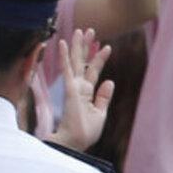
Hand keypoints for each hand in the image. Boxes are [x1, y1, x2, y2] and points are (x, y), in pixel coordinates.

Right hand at [48, 28, 113, 152]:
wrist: (76, 142)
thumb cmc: (86, 132)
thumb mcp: (100, 114)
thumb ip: (103, 97)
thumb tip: (110, 81)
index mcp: (86, 93)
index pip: (93, 71)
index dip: (99, 58)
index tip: (106, 45)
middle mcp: (78, 87)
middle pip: (83, 62)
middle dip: (86, 46)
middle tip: (89, 30)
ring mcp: (73, 87)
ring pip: (75, 62)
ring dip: (77, 46)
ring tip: (80, 30)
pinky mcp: (69, 89)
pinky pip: (66, 69)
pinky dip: (64, 56)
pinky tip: (62, 43)